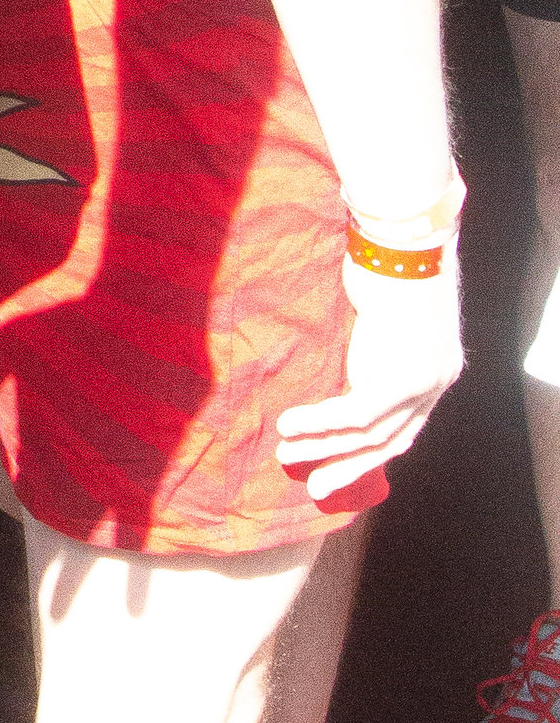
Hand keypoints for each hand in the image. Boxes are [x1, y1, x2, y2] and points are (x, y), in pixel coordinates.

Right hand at [274, 256, 462, 503]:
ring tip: (285, 453)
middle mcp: (437, 382)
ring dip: (322, 445)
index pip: (404, 427)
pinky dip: (320, 422)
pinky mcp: (402, 375)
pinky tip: (290, 425)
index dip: (367, 452)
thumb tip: (341, 377)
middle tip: (313, 484)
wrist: (402, 237)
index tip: (334, 463)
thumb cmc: (387, 264)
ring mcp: (424, 382)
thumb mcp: (382, 319)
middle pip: (390, 441)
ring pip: (368, 432)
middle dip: (346, 465)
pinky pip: (355, 412)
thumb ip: (372, 353)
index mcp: (436, 371)